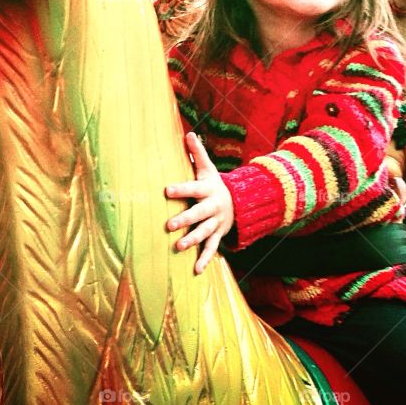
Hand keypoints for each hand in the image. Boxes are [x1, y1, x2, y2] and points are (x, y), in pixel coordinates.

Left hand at [165, 132, 234, 273]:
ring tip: (178, 247)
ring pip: (204, 233)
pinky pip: (212, 249)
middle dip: (185, 219)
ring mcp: (216, 223)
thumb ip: (197, 152)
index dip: (181, 189)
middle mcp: (213, 207)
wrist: (239, 203)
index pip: (193, 188)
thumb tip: (189, 133)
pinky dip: (205, 260)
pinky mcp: (218, 236)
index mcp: (208, 189)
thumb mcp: (208, 167)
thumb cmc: (215, 183)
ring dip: (192, 240)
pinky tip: (196, 271)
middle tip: (169, 225)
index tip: (166, 190)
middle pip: (198, 214)